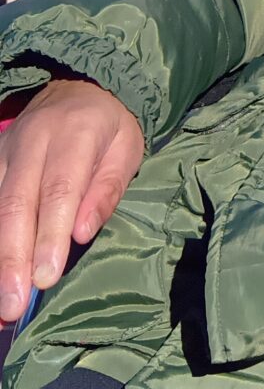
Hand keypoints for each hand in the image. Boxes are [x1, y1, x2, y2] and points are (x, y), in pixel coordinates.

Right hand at [0, 78, 143, 322]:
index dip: (49, 236)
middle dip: (12, 257)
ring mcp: (6, 148)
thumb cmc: (111, 125)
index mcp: (76, 133)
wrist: (82, 84)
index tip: (45, 279)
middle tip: (12, 305)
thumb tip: (81, 233)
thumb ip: (106, 190)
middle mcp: (34, 140)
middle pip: (16, 203)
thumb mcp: (127, 148)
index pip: (59, 191)